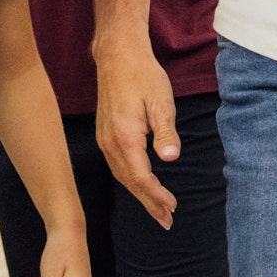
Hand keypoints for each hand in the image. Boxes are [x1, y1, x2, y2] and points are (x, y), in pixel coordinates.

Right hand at [93, 42, 182, 229]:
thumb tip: (170, 157)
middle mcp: (110, 142)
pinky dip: (130, 180)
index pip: (141, 177)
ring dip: (139, 194)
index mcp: (125, 136)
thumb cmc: (142, 75)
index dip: (156, 195)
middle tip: (166, 221)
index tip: (172, 207)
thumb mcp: (161, 102)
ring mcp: (104, 139)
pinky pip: (116, 165)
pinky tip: (141, 184)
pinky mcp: (105, 134)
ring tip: (158, 209)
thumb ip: (166, 132)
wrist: (117, 55)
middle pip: (129, 182)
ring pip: (121, 175)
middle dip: (148, 203)